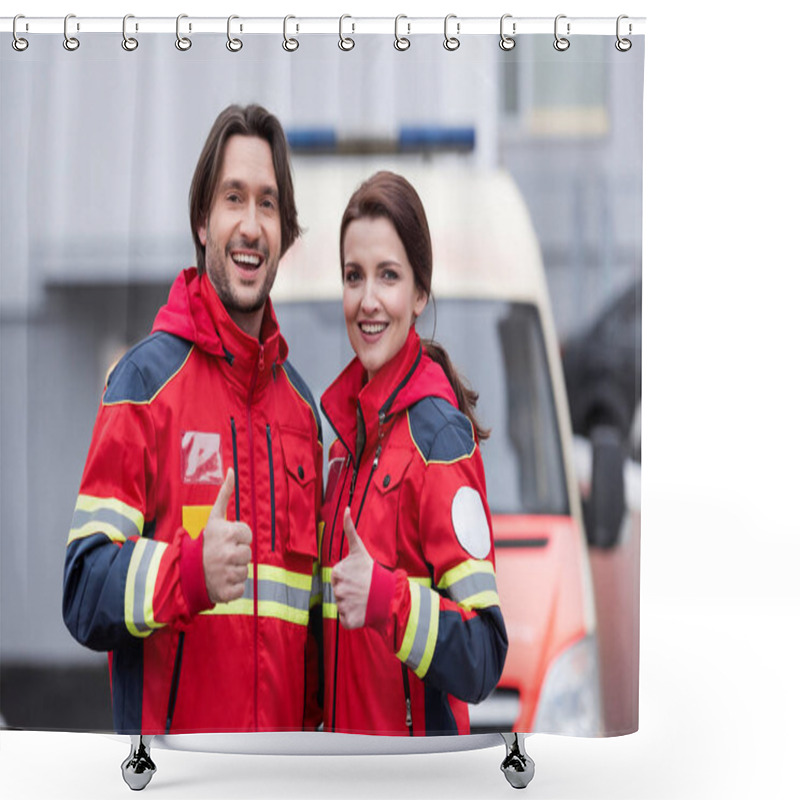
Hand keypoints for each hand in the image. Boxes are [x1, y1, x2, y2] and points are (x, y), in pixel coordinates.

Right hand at [202, 468, 251, 603]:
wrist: (184, 572)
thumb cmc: (203, 542)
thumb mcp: (214, 517)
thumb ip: (225, 494)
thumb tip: (232, 470)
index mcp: (229, 534)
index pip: (248, 536)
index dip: (237, 538)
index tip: (224, 540)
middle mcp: (228, 553)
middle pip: (248, 554)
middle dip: (236, 554)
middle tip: (220, 555)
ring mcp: (227, 573)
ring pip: (245, 571)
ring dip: (234, 570)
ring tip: (219, 567)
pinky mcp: (226, 592)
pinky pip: (240, 588)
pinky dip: (231, 587)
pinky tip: (219, 580)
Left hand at [331, 507, 373, 628]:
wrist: (389, 594)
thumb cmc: (372, 571)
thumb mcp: (359, 549)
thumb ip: (350, 529)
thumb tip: (347, 508)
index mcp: (337, 572)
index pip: (336, 577)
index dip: (347, 576)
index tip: (358, 576)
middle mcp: (338, 589)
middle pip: (338, 591)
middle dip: (348, 590)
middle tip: (361, 587)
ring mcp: (343, 605)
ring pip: (341, 605)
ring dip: (351, 603)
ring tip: (363, 598)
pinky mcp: (348, 620)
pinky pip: (345, 619)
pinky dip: (353, 617)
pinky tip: (362, 610)